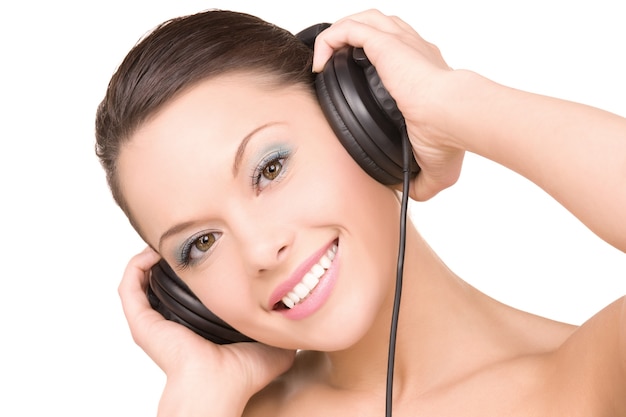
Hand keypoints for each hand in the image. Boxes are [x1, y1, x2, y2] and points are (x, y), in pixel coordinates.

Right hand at [118, 247, 295, 415]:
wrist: (218, 387)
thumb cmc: (242, 375)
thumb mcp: (271, 345)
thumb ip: (285, 327)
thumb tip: (306, 312)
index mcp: (196, 324)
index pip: (190, 289)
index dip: (196, 266)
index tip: (209, 245)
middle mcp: (172, 321)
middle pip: (163, 280)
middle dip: (172, 255)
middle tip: (186, 235)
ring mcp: (153, 321)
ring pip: (142, 280)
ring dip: (150, 256)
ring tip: (165, 237)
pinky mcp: (141, 322)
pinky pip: (129, 287)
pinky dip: (136, 266)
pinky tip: (151, 251)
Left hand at [313, 9, 464, 200]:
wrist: (454, 117)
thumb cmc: (450, 136)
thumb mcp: (436, 167)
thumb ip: (422, 180)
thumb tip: (410, 192)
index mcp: (425, 73)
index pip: (400, 55)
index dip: (376, 63)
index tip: (354, 87)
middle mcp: (414, 51)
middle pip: (381, 30)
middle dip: (356, 42)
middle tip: (336, 66)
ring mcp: (401, 43)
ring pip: (367, 20)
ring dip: (342, 34)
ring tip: (326, 59)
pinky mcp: (386, 42)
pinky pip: (350, 28)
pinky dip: (331, 38)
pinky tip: (321, 60)